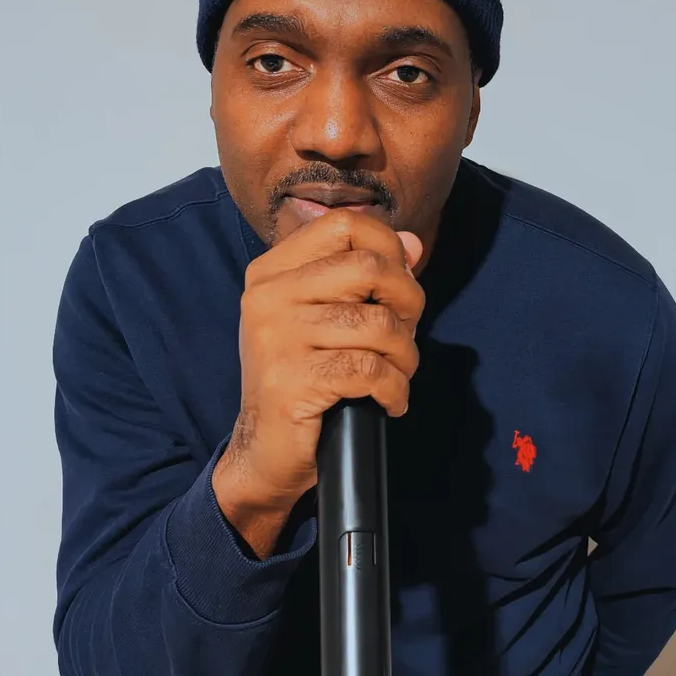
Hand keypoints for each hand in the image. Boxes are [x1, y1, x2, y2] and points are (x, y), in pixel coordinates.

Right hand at [212, 209, 424, 557]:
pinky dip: (394, 389)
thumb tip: (411, 243)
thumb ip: (360, 276)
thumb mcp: (321, 317)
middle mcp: (268, 297)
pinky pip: (371, 371)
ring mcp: (276, 339)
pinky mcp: (292, 382)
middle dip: (408, 300)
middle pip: (369, 267)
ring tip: (397, 373)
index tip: (398, 282)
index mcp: (271, 272)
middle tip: (405, 332)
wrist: (263, 451)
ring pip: (377, 324)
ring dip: (405, 354)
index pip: (343, 225)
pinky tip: (388, 401)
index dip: (388, 247)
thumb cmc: (300, 378)